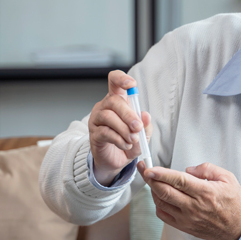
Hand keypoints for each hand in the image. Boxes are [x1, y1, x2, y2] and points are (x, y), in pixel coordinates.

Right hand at [89, 70, 153, 185]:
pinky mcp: (94, 134)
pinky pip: (105, 132)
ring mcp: (97, 119)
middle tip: (137, 127)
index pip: (114, 81)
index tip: (131, 84)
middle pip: (113, 101)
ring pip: (108, 116)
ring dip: (124, 129)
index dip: (121, 78)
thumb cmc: (128, 141)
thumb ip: (145, 125)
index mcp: (117, 100)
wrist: (116, 161)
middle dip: (128, 114)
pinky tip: (125, 145)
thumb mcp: (142, 134)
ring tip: (133, 139)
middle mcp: (105, 106)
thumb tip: (146, 116)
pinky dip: (118, 139)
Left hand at [137, 162, 240, 239]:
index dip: (161, 174)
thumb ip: (208, 169)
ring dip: (153, 190)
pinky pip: (163, 215)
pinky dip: (157, 203)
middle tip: (143, 168)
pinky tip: (159, 195)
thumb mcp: (228, 179)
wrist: (238, 230)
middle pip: (165, 192)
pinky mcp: (183, 226)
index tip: (149, 168)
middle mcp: (194, 207)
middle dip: (150, 178)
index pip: (179, 181)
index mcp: (205, 193)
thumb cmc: (234, 203)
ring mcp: (187, 218)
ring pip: (161, 202)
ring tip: (152, 179)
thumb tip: (188, 169)